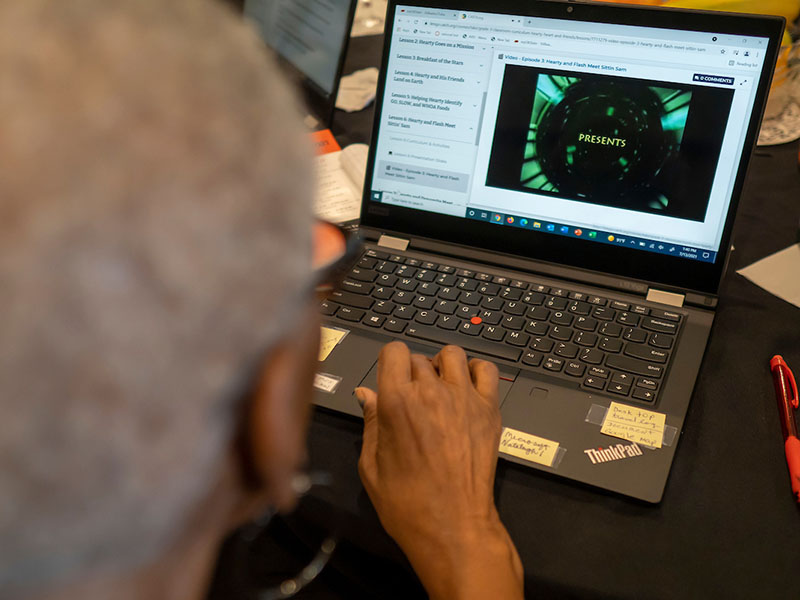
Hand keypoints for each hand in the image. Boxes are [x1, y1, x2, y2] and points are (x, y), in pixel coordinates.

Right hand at [356, 342, 522, 599]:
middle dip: (413, 372)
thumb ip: (370, 422)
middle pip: (420, 357)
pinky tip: (467, 389)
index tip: (391, 377)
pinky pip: (488, 370)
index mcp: (397, 402)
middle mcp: (431, 392)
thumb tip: (365, 394)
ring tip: (440, 388)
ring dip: (442, 366)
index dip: (390, 361)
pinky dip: (476, 372)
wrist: (452, 527)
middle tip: (413, 398)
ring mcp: (464, 399)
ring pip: (453, 355)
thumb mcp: (372, 465)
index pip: (394, 351)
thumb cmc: (408, 504)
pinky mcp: (489, 410)